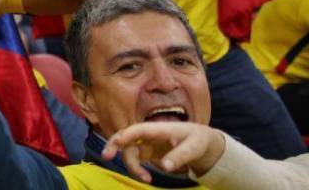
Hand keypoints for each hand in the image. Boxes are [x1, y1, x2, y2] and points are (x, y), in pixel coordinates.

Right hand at [102, 122, 226, 182]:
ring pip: (129, 151)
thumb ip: (180, 155)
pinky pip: (135, 160)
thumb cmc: (198, 140)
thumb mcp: (194, 147)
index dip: (125, 135)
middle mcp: (149, 134)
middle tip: (106, 157)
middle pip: (126, 138)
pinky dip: (136, 169)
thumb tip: (165, 167)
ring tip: (146, 179)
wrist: (202, 143)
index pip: (138, 129)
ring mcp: (147, 143)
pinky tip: (146, 178)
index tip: (116, 143)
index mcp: (159, 129)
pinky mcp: (148, 152)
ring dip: (131, 165)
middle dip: (114, 145)